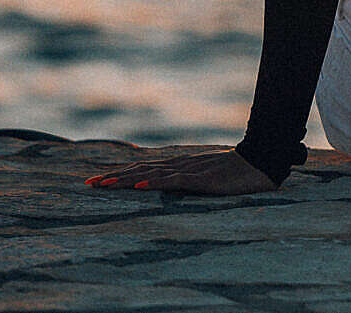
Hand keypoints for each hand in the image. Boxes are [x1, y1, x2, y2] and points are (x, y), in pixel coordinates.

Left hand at [84, 149, 278, 195]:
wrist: (263, 162)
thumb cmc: (238, 171)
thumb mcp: (209, 177)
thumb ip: (191, 179)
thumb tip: (173, 185)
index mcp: (180, 166)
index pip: (143, 170)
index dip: (119, 175)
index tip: (97, 181)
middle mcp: (180, 166)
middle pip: (140, 171)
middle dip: (113, 177)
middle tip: (88, 183)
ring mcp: (190, 171)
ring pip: (151, 175)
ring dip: (125, 180)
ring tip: (104, 184)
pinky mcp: (201, 180)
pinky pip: (174, 181)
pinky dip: (154, 183)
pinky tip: (139, 187)